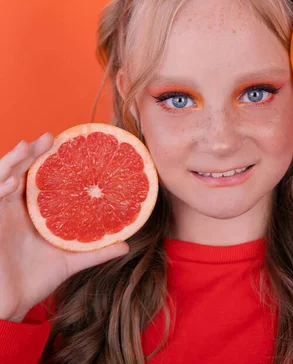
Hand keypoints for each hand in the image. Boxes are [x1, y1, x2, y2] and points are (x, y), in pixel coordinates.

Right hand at [0, 134, 129, 321]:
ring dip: (13, 161)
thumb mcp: (70, 260)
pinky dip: (0, 189)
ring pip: (2, 178)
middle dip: (30, 152)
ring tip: (27, 147)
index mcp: (31, 209)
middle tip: (48, 137)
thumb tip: (127, 245)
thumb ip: (95, 250)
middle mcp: (13, 207)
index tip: (63, 141)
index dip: (45, 157)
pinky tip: (11, 183)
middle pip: (19, 171)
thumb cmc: (35, 279)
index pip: (36, 176)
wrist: (12, 307)